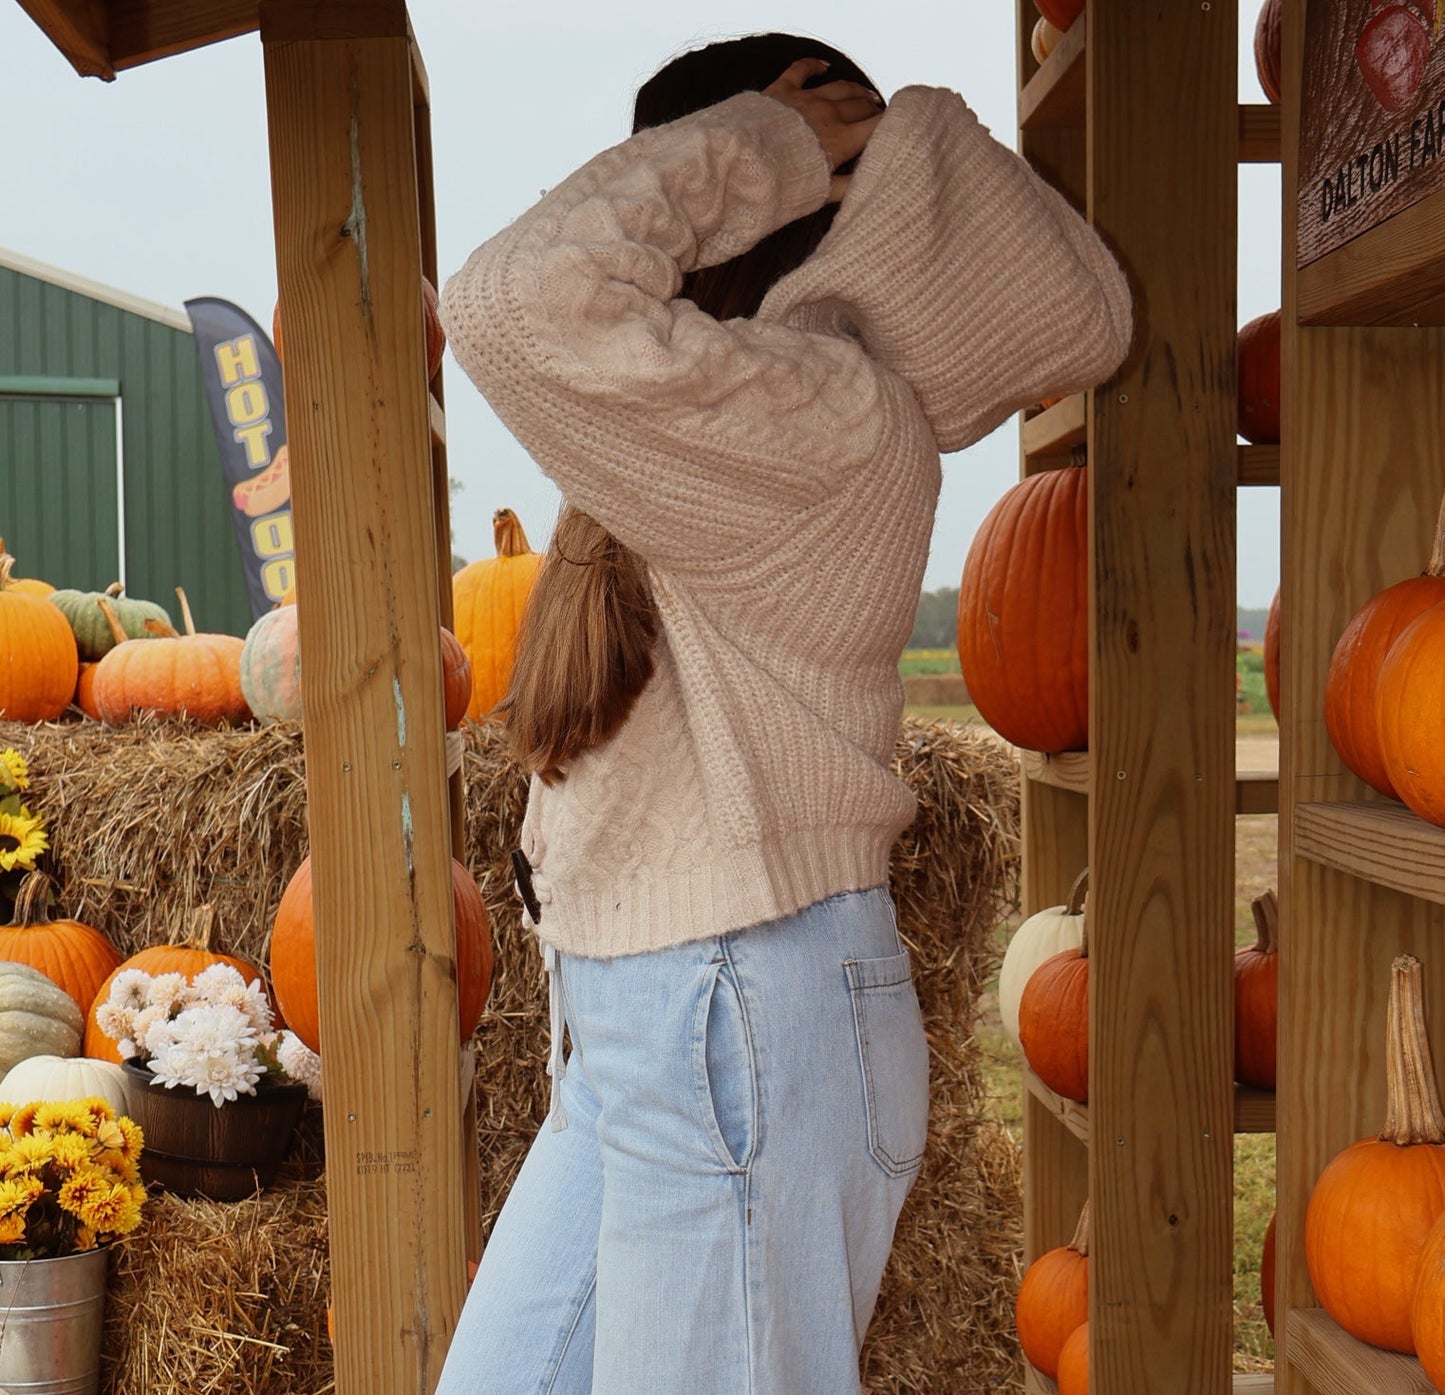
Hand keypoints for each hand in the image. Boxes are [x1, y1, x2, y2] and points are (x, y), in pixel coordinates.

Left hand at [762, 58, 883, 201]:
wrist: (744, 165)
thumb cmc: (782, 185)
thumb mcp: (818, 194)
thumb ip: (845, 187)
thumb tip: (865, 182)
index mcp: (841, 141)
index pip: (874, 128)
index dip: (887, 126)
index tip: (892, 128)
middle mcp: (829, 115)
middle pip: (860, 106)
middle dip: (873, 109)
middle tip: (878, 114)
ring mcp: (807, 99)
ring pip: (840, 87)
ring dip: (856, 90)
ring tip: (865, 94)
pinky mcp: (783, 89)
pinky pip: (802, 69)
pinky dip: (815, 65)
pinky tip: (825, 66)